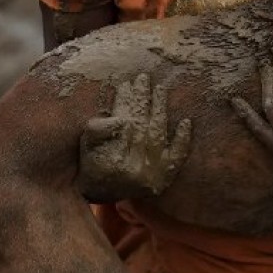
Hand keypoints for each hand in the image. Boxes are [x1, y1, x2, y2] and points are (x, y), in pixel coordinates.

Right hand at [79, 73, 191, 200]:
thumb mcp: (86, 146)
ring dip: (159, 108)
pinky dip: (182, 139)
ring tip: (159, 88)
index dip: (124, 101)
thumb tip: (120, 120)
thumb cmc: (90, 164)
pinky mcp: (164, 177)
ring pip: (158, 133)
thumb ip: (97, 131)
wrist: (101, 194)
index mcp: (113, 160)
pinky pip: (177, 156)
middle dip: (142, 99)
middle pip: (141, 124)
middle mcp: (136, 168)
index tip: (126, 83)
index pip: (122, 122)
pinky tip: (186, 122)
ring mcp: (153, 173)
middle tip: (143, 78)